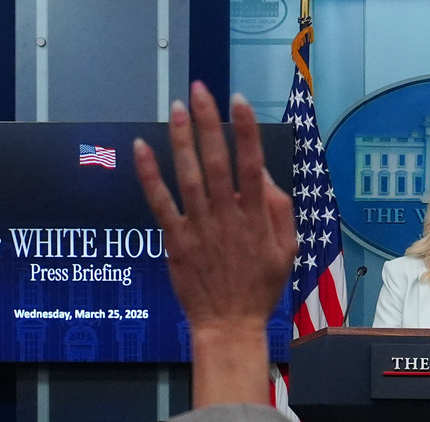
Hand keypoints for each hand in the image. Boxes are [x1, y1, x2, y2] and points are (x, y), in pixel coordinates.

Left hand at [134, 81, 294, 405]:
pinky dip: (149, 176)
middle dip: (209, 123)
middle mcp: (228, 217)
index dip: (246, 130)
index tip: (239, 100)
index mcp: (257, 217)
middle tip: (201, 91)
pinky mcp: (176, 240)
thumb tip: (263, 174)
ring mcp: (200, 228)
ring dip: (181, 140)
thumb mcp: (287, 249)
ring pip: (188, 176)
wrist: (230, 324)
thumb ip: (278, 210)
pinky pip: (160, 203)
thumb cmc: (261, 286)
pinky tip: (142, 148)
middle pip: (218, 162)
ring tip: (176, 108)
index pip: (252, 164)